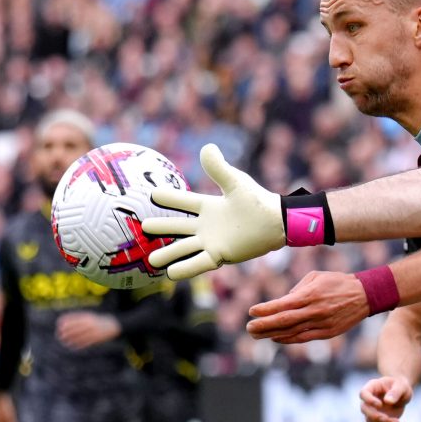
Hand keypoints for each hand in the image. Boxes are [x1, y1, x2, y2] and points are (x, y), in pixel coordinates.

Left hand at [56, 312, 121, 348]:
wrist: (112, 325)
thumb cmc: (97, 320)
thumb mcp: (88, 316)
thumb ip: (77, 318)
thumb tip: (63, 322)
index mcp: (88, 317)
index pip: (74, 319)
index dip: (65, 322)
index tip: (58, 325)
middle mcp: (90, 324)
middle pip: (75, 328)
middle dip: (66, 332)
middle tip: (59, 335)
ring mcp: (93, 332)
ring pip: (79, 337)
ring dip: (70, 340)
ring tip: (64, 341)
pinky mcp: (96, 339)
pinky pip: (85, 343)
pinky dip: (78, 345)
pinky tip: (72, 346)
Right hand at [144, 143, 286, 279]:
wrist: (277, 222)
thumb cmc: (258, 201)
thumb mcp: (235, 182)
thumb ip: (218, 167)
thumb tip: (206, 147)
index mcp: (209, 207)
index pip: (184, 202)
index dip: (169, 198)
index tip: (151, 194)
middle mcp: (207, 226)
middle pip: (179, 227)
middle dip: (161, 228)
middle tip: (142, 227)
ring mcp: (212, 241)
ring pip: (184, 248)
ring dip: (168, 253)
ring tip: (150, 259)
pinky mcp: (220, 254)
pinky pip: (199, 263)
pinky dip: (185, 268)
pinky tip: (170, 274)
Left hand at [248, 271, 369, 343]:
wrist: (365, 295)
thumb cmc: (337, 282)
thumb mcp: (316, 277)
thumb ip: (297, 289)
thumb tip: (281, 302)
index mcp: (310, 294)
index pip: (282, 304)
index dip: (265, 309)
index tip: (251, 312)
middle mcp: (314, 311)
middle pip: (283, 321)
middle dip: (264, 325)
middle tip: (249, 328)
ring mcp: (321, 324)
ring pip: (291, 332)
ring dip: (271, 334)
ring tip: (257, 335)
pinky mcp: (327, 333)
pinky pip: (303, 338)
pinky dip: (288, 339)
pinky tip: (276, 338)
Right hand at [359, 375, 413, 421]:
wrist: (402, 394)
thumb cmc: (400, 386)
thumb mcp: (401, 386)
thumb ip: (395, 392)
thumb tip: (388, 401)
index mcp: (372, 387)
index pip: (363, 393)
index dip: (369, 400)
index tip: (380, 404)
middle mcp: (368, 400)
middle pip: (364, 409)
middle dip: (375, 416)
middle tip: (387, 418)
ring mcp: (372, 411)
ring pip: (370, 421)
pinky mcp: (377, 420)